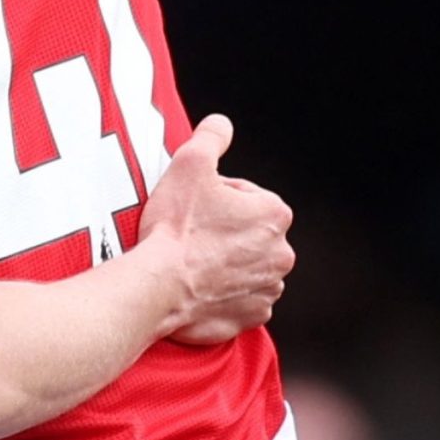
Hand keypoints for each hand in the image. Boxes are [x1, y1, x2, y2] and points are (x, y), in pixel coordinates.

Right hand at [135, 114, 293, 344]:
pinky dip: (223, 293)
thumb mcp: (189, 165)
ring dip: (224, 261)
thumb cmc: (176, 229)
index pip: (245, 195)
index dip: (214, 197)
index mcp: (273, 214)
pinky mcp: (252, 314)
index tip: (193, 206)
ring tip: (191, 258)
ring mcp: (268, 286)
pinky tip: (198, 283)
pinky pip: (240, 299)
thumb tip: (221, 124)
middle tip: (189, 232)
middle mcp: (280, 252)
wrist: (159, 285)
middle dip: (223, 231)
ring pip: (246, 265)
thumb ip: (211, 137)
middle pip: (248, 232)